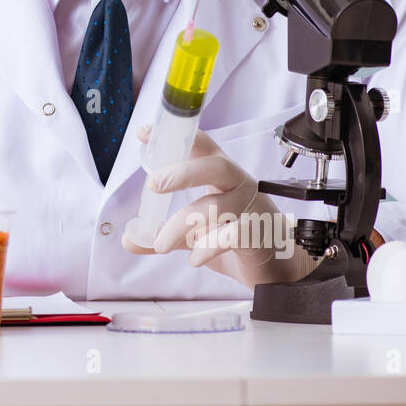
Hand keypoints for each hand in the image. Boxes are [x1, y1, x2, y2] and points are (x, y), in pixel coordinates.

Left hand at [123, 126, 321, 288]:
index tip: (145, 134)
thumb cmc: (239, 242)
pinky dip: (208, 246)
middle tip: (154, 184)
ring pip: (217, 205)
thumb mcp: (195, 235)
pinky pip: (233, 234)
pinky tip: (194, 258)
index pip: (202, 147)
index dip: (175, 138)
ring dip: (183, 224)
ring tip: (161, 244)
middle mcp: (238, 186)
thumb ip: (165, 233)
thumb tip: (129, 239)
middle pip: (216, 166)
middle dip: (183, 172)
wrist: (277, 272)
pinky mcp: (260, 233)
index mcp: (222, 177)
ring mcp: (252, 209)